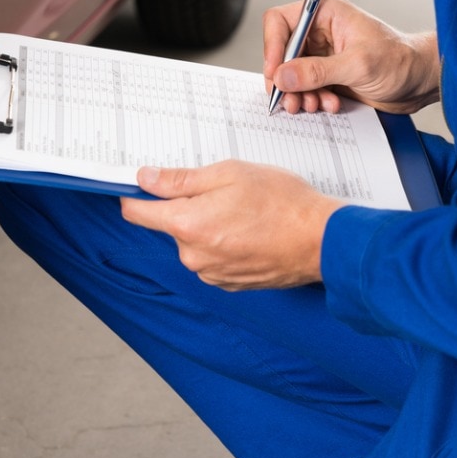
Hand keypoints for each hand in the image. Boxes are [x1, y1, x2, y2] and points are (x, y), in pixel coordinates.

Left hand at [120, 161, 342, 290]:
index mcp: (187, 224)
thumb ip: (181, 179)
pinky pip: (212, 259)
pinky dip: (224, 244)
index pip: (136, 212)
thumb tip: (145, 179)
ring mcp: (210, 273)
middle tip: (222, 192)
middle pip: (170, 225)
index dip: (135, 194)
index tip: (140, 184)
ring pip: (193, 242)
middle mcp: (192, 255)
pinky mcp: (228, 283)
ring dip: (208, 226)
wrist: (321, 241)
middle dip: (187, 207)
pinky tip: (249, 232)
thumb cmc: (282, 203)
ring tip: (243, 213)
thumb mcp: (229, 173)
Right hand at [263, 0, 439, 114]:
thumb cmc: (400, 61)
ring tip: (314, 105)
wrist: (420, 82)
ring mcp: (321, 55)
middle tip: (292, 100)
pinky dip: (310, 100)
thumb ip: (317, 71)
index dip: (272, 47)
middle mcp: (319, 32)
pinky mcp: (326, 75)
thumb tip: (283, 76)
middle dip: (285, 80)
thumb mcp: (358, 65)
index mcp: (325, 14)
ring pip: (290, 75)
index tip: (275, 73)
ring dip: (298, 94)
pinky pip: (304, 88)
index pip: (280, 22)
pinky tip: (328, 105)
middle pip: (280, 53)